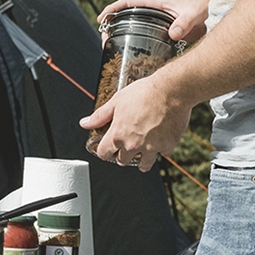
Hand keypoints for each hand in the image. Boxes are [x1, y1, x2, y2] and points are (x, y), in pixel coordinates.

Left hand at [79, 73, 194, 172]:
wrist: (170, 90)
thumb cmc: (144, 93)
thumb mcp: (116, 101)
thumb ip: (99, 116)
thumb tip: (84, 123)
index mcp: (118, 135)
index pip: (104, 154)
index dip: (104, 151)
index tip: (108, 148)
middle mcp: (133, 145)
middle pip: (123, 161)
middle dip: (123, 155)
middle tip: (127, 146)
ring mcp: (151, 147)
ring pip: (144, 164)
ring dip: (142, 159)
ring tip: (143, 150)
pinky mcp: (168, 145)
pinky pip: (163, 154)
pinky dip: (162, 149)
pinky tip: (160, 139)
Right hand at [98, 0, 211, 44]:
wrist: (218, 8)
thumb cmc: (205, 4)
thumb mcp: (193, 12)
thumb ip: (183, 23)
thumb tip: (173, 35)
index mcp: (156, 2)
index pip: (128, 3)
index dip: (112, 9)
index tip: (102, 20)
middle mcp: (155, 11)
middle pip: (128, 17)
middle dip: (114, 28)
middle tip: (106, 42)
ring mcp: (161, 21)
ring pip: (137, 29)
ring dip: (126, 38)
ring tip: (116, 51)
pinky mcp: (168, 31)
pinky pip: (150, 38)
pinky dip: (142, 46)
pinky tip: (139, 58)